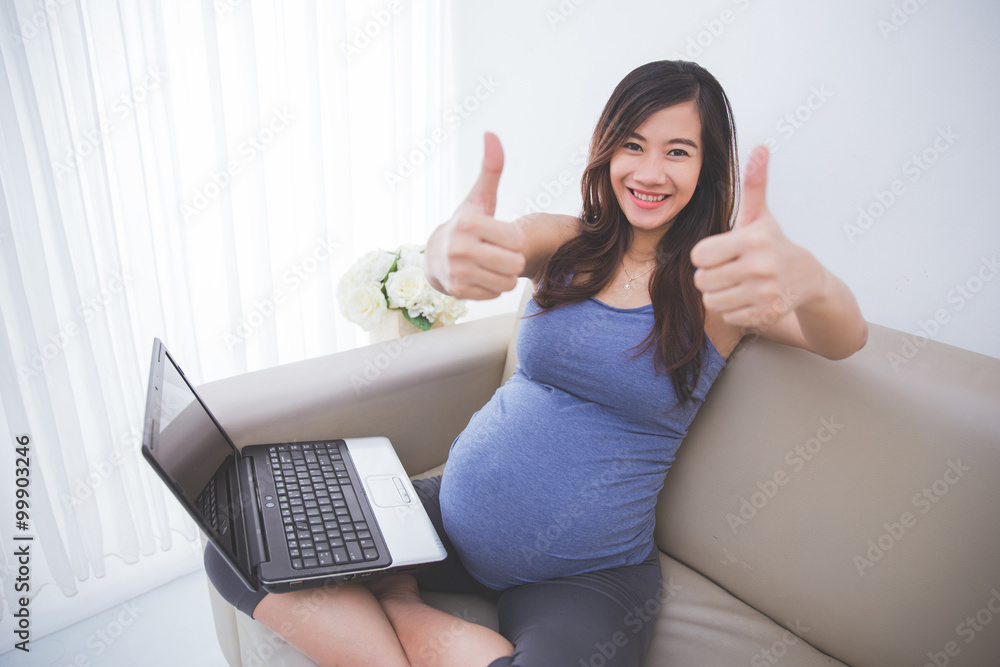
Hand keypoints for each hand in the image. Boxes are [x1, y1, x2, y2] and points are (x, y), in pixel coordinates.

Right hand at [424, 132, 525, 299]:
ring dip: (505, 275)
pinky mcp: (458, 291)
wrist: (435, 256)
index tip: (500, 235)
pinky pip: (496, 294)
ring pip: (507, 282)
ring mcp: (458, 272)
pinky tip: (480, 275)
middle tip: (498, 252)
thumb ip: (491, 168)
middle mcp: (459, 248)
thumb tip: (491, 134)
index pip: (516, 240)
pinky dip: (493, 287)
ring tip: (491, 264)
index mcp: (468, 223)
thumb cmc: (465, 224)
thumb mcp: (478, 197)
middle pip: (514, 263)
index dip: (514, 239)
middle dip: (511, 259)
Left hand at [690, 146, 822, 331]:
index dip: (704, 254)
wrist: (806, 277)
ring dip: (718, 293)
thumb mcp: (761, 215)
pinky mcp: (766, 313)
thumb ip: (754, 184)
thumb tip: (760, 148)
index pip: (700, 255)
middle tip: (726, 269)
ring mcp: (764, 293)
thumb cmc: (773, 242)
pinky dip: (732, 309)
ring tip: (734, 282)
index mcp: (752, 241)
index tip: (718, 252)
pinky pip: (727, 315)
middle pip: (702, 280)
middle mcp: (759, 268)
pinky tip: (747, 296)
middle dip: (709, 275)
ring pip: (712, 301)